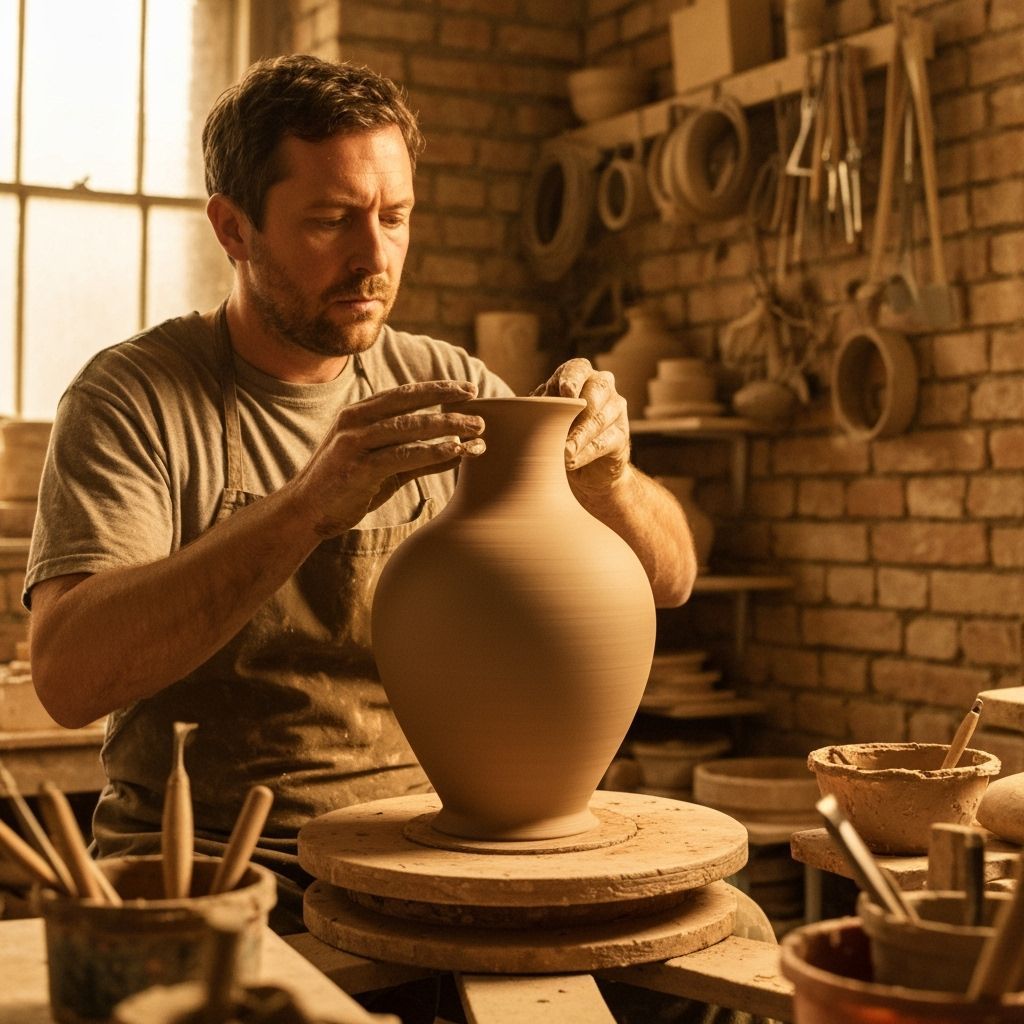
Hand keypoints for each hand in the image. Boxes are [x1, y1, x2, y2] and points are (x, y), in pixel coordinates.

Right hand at [291, 380, 485, 536]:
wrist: (305, 513)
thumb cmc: (346, 488)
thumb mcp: (382, 467)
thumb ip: (414, 457)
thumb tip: (456, 451)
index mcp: (358, 414)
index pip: (403, 394)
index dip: (437, 388)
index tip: (467, 389)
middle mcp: (354, 422)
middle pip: (408, 403)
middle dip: (447, 400)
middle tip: (478, 402)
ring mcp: (354, 444)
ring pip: (409, 427)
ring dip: (447, 426)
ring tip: (476, 429)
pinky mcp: (358, 469)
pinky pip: (402, 456)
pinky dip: (432, 452)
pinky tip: (455, 451)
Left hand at [532, 358, 630, 495]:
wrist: (584, 467)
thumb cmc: (557, 432)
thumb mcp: (543, 417)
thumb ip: (536, 409)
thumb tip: (515, 410)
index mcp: (580, 375)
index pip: (577, 368)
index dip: (572, 378)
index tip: (565, 392)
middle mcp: (601, 387)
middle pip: (597, 390)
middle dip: (580, 409)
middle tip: (563, 423)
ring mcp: (615, 409)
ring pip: (600, 419)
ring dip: (580, 436)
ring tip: (564, 453)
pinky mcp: (621, 435)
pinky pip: (605, 441)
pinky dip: (586, 453)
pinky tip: (571, 461)